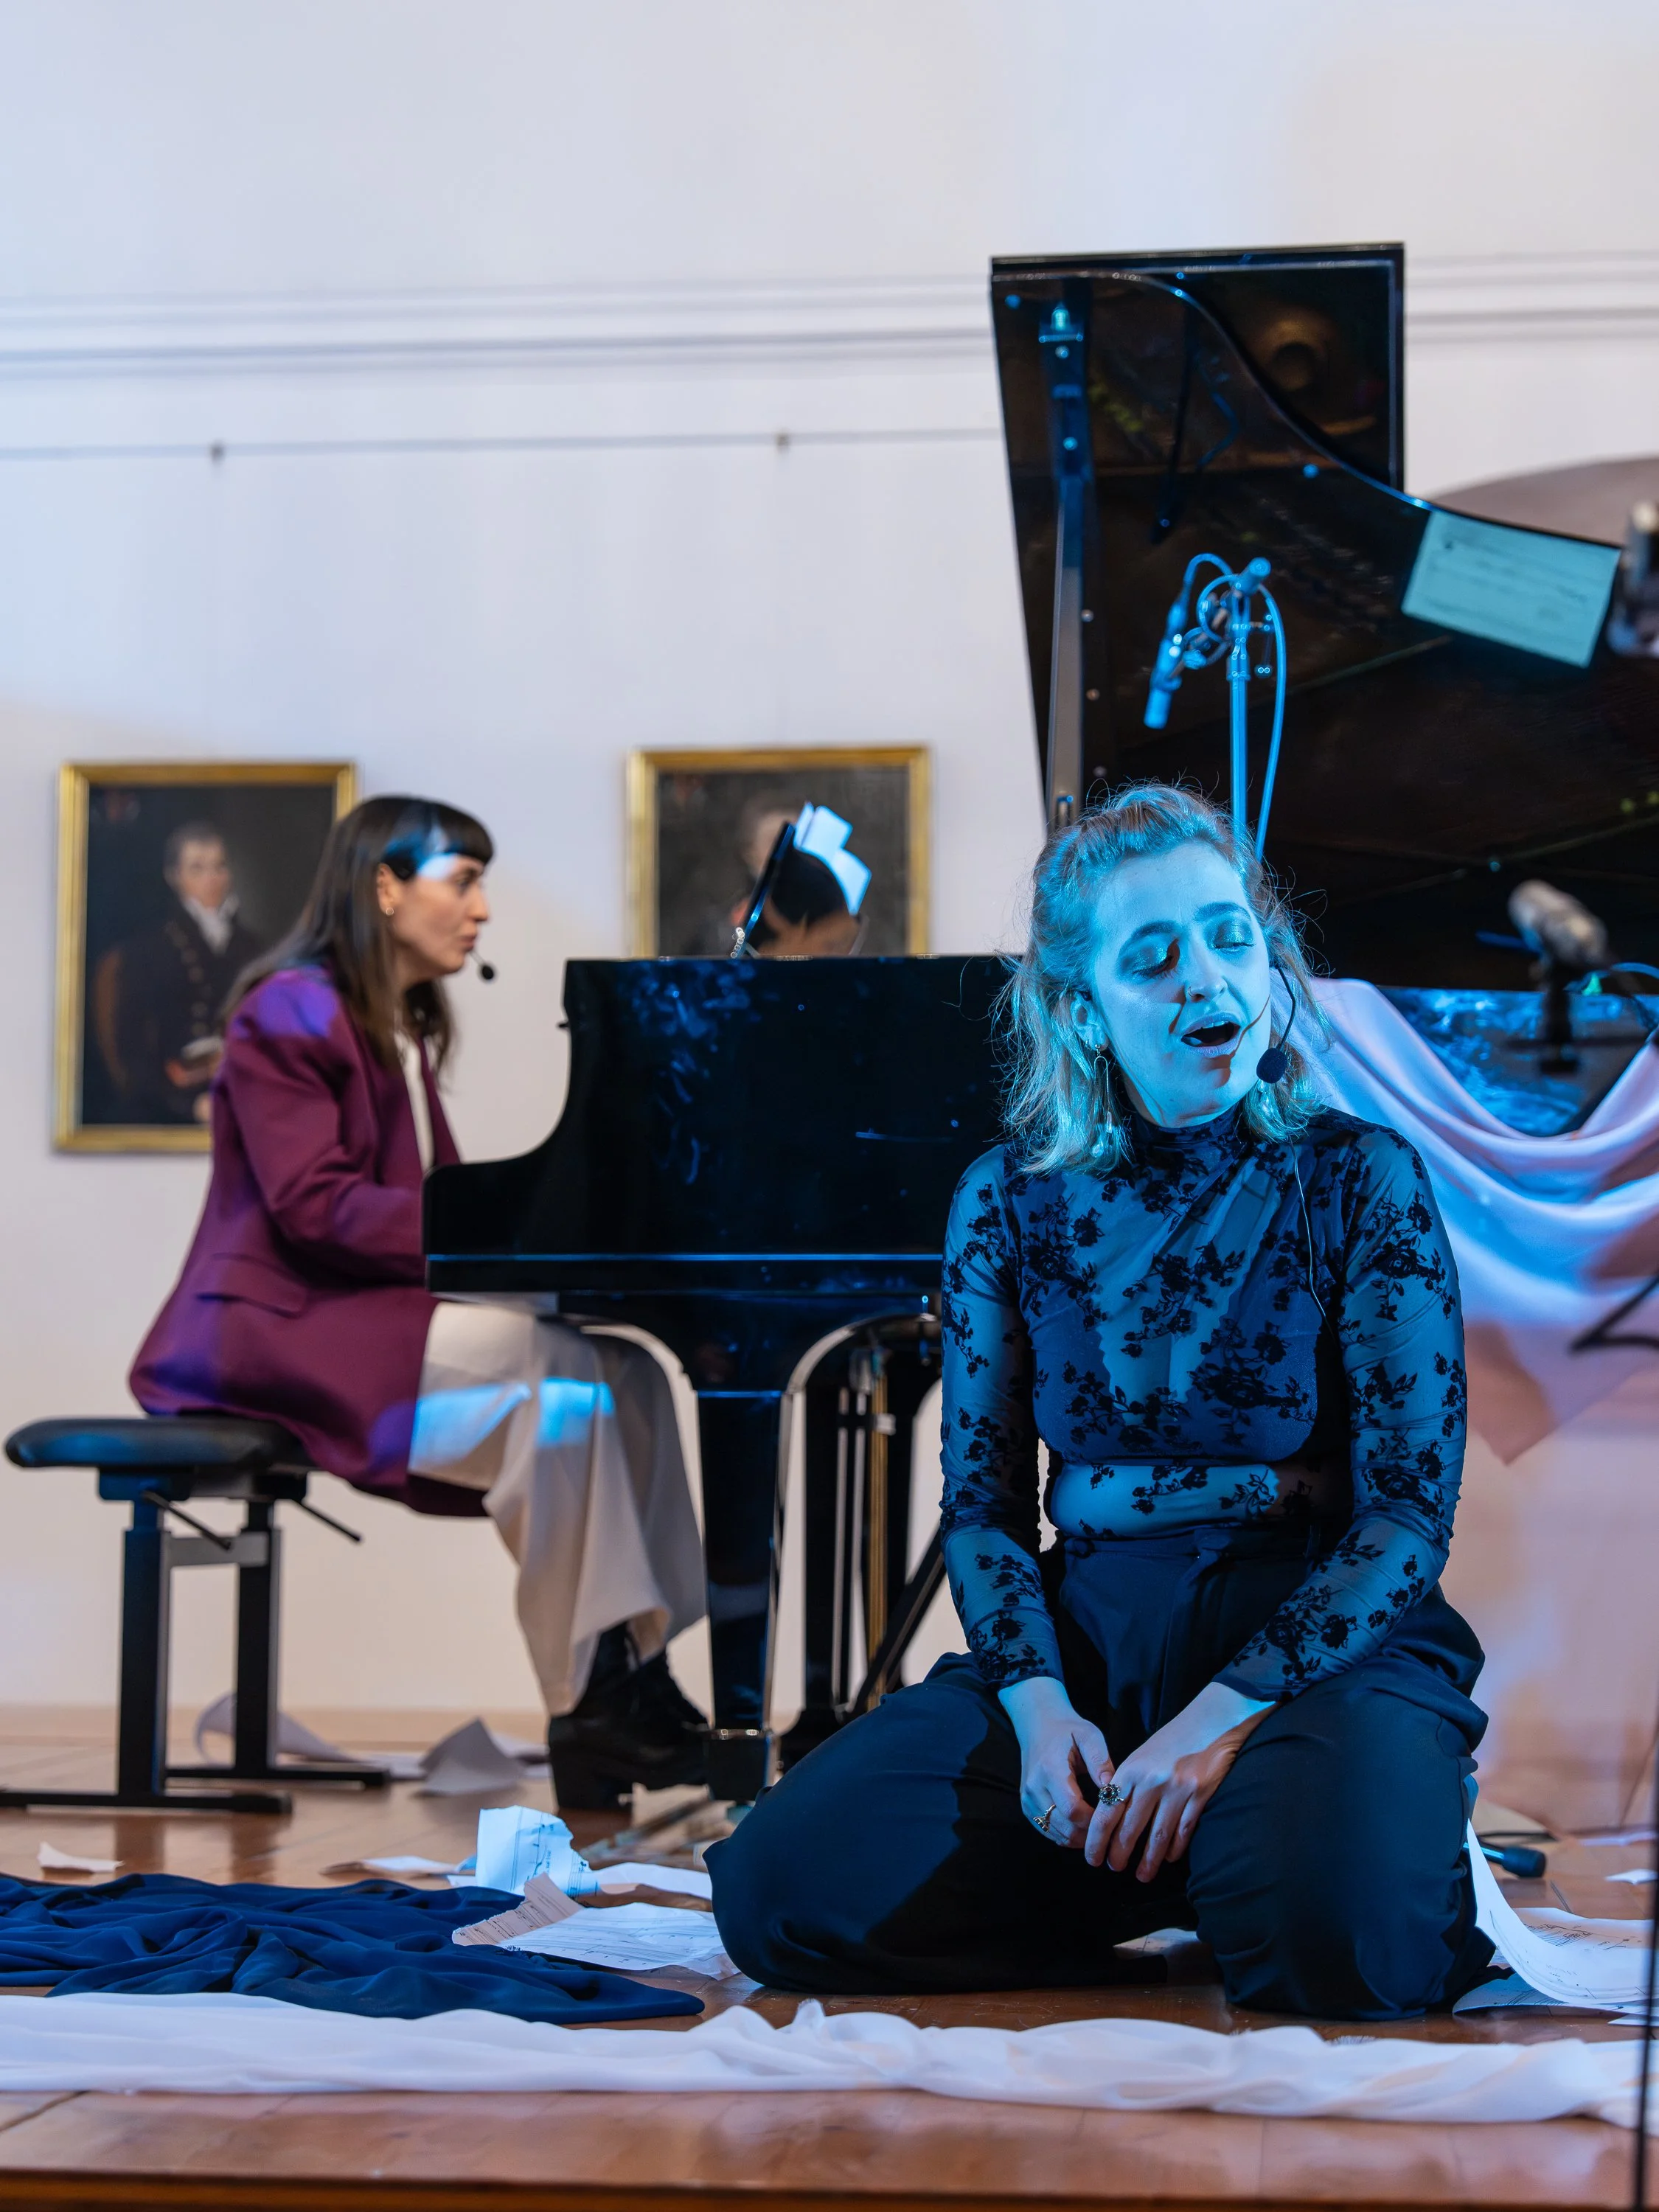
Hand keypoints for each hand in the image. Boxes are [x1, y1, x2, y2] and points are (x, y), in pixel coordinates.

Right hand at [999, 1675, 1111, 1848]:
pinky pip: (1047, 1831)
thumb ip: (1101, 1761)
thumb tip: (1113, 1791)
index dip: (1093, 1820)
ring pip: (1056, 1833)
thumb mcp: (1089, 1735)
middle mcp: (1034, 1788)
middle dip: (1089, 1833)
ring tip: (1097, 1829)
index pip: (1072, 1809)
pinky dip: (1065, 1836)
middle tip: (1108, 1827)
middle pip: (1064, 1826)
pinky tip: (1081, 1828)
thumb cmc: (1067, 1730)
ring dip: (1078, 1838)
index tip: (1110, 1815)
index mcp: (1050, 1770)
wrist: (1038, 1725)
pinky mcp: (1026, 1806)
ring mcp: (1028, 1799)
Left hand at [1086, 1679, 1272, 1879]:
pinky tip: (1169, 1858)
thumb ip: (1127, 1782)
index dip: (1098, 1838)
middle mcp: (1151, 1781)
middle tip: (1114, 1869)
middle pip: (1130, 1827)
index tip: (1092, 1857)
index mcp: (1131, 1769)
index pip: (1107, 1810)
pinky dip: (1175, 1847)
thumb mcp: (1142, 1755)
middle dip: (1119, 1853)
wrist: (1210, 1721)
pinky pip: (1184, 1829)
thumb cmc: (1173, 1740)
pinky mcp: (1199, 1794)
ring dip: (1148, 1859)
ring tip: (1142, 1875)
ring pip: (1157, 1835)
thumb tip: (1112, 1815)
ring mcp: (1176, 1789)